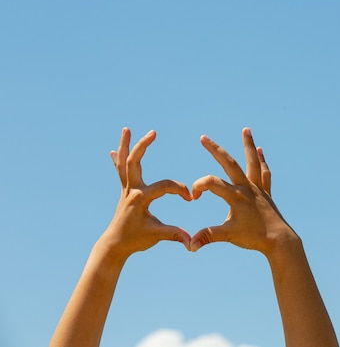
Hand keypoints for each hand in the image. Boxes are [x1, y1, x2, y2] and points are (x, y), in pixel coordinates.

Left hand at [99, 128, 191, 259]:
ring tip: (125, 129)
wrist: (115, 245)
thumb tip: (191, 241)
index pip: (164, 186)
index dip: (180, 190)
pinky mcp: (125, 192)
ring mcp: (126, 190)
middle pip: (134, 163)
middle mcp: (131, 191)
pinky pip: (120, 171)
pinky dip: (118, 160)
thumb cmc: (136, 240)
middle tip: (152, 132)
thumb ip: (174, 235)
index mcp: (140, 199)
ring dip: (125, 145)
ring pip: (124, 163)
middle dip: (142, 146)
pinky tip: (114, 150)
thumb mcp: (157, 236)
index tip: (190, 198)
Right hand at [190, 127, 298, 255]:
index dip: (198, 187)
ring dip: (248, 145)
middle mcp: (246, 188)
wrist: (279, 240)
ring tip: (246, 130)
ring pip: (252, 162)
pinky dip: (262, 161)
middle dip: (215, 150)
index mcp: (235, 196)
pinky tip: (260, 150)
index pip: (211, 183)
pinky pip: (264, 173)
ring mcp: (258, 188)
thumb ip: (208, 236)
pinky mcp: (266, 192)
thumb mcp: (228, 236)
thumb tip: (190, 245)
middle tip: (203, 137)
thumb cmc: (253, 237)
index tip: (193, 198)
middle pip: (229, 163)